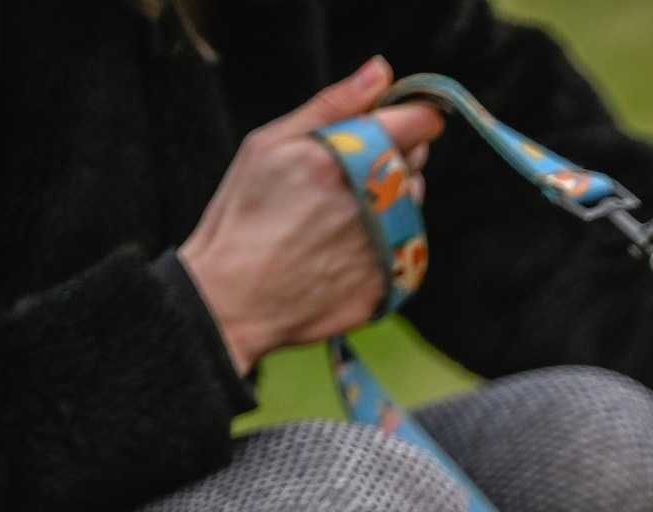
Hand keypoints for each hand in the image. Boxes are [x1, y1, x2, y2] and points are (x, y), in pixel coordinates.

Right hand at [178, 56, 443, 373]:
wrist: (234, 298)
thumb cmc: (243, 213)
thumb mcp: (270, 144)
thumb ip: (332, 105)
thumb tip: (380, 72)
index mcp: (346, 158)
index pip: (417, 124)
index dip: (409, 119)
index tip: (395, 122)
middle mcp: (375, 202)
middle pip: (415, 164)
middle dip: (389, 160)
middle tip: (339, 177)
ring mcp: (388, 245)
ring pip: (412, 205)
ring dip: (388, 201)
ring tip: (332, 216)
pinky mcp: (393, 281)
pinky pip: (406, 247)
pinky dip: (383, 241)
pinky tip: (340, 247)